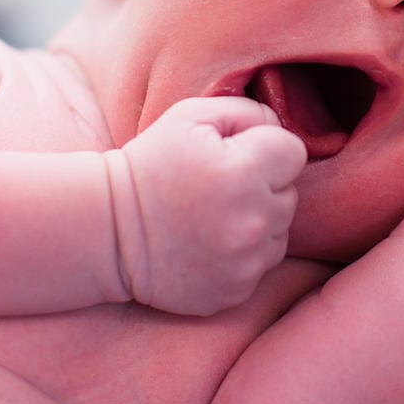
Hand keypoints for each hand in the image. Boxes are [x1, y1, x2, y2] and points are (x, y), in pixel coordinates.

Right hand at [105, 97, 305, 315]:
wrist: (109, 232)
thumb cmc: (150, 165)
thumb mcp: (189, 117)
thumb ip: (246, 111)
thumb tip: (278, 127)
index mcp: (243, 170)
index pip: (293, 152)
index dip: (266, 148)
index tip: (236, 156)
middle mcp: (252, 220)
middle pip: (289, 193)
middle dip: (263, 186)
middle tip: (219, 188)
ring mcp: (246, 261)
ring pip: (280, 231)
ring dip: (258, 221)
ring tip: (214, 217)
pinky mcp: (237, 291)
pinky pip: (262, 264)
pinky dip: (244, 254)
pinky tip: (210, 244)